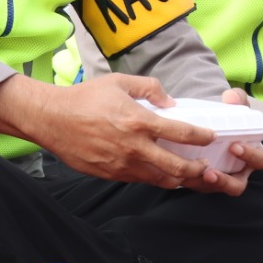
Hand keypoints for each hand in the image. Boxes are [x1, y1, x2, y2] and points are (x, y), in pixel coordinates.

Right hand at [0, 74, 214, 189]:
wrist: (51, 119)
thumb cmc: (85, 98)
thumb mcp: (119, 82)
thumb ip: (149, 88)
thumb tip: (170, 102)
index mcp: (139, 121)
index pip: (181, 133)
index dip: (201, 136)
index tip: (210, 137)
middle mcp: (134, 147)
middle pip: (177, 167)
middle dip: (197, 169)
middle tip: (206, 166)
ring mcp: (122, 165)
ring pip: (159, 180)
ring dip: (177, 178)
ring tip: (187, 174)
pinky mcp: (110, 175)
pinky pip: (139, 180)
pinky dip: (153, 178)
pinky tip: (159, 173)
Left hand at [190, 89, 262, 196]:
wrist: (208, 127)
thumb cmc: (227, 118)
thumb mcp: (234, 106)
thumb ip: (236, 99)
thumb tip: (230, 97)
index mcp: (251, 153)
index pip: (259, 160)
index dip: (250, 155)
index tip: (235, 146)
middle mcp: (238, 171)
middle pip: (237, 185)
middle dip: (224, 181)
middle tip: (210, 172)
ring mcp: (220, 178)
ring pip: (214, 189)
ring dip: (202, 185)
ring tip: (189, 176)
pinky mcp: (202, 182)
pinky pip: (197, 187)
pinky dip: (188, 181)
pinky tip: (176, 172)